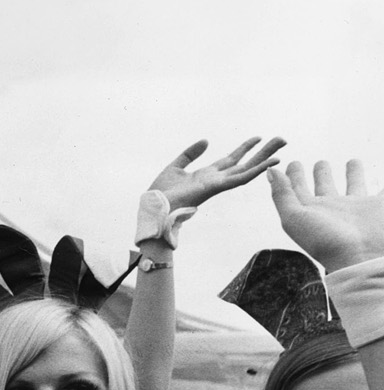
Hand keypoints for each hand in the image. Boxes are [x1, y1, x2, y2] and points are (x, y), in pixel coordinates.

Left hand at [147, 136, 283, 211]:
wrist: (153, 207)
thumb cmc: (161, 192)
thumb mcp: (176, 166)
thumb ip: (190, 153)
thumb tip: (206, 141)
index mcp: (208, 175)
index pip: (231, 159)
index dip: (245, 148)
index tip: (258, 137)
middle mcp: (216, 180)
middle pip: (245, 163)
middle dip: (262, 152)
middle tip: (281, 139)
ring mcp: (218, 184)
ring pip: (247, 170)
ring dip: (265, 159)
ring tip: (281, 148)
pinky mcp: (215, 188)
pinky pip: (239, 179)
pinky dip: (255, 171)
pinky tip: (268, 163)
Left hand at [270, 160, 383, 270]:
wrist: (360, 258)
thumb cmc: (324, 239)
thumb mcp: (294, 217)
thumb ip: (282, 195)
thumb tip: (270, 170)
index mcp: (311, 211)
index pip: (298, 189)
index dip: (294, 176)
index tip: (292, 162)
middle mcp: (333, 209)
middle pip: (326, 187)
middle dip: (322, 173)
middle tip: (321, 162)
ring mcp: (356, 208)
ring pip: (355, 185)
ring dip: (353, 174)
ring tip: (353, 161)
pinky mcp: (377, 206)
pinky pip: (382, 192)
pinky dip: (383, 186)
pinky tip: (383, 180)